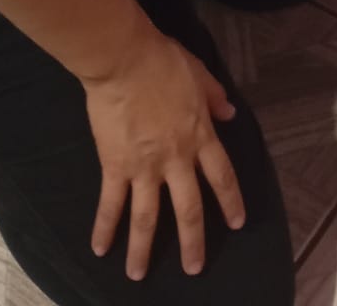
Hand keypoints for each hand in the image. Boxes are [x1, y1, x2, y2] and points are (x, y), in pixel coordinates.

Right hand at [85, 32, 244, 280]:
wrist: (125, 60)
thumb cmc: (163, 61)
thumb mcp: (199, 74)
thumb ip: (214, 97)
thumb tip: (231, 113)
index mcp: (200, 135)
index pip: (222, 176)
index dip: (231, 201)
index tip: (236, 223)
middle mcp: (176, 159)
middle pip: (189, 208)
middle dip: (193, 241)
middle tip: (195, 268)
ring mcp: (145, 166)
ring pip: (147, 217)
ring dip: (143, 250)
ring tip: (138, 276)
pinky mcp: (115, 166)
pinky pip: (111, 203)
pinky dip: (104, 228)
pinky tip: (100, 249)